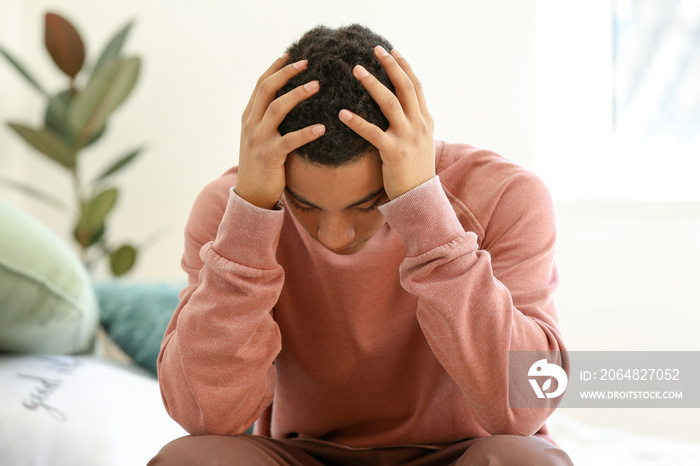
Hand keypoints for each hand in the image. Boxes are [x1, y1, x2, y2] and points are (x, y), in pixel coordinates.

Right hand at [235, 56, 324, 208]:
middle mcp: (251, 124)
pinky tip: (322, 128)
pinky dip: (306, 133)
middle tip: (307, 63)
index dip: (275, 68)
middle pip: (266, 89)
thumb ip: (268, 119)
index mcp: (249, 117)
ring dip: (297, 95)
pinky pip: (289, 141)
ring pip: (277, 109)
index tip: (291, 55)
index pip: (260, 85)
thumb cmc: (262, 164)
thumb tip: (289, 100)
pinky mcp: (270, 156)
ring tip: (317, 86)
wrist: (251, 194)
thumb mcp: (260, 136)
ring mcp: (259, 139)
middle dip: (286, 73)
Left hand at [339, 46, 434, 199]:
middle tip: (374, 49)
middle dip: (390, 65)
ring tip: (356, 70)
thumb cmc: (415, 172)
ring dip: (372, 84)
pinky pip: (373, 133)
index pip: (416, 86)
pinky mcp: (394, 152)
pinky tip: (342, 113)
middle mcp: (419, 125)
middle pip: (405, 87)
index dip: (404, 66)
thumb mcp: (420, 143)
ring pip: (390, 103)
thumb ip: (413, 124)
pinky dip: (357, 121)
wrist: (420, 198)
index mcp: (425, 120)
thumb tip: (401, 109)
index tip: (392, 51)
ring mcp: (408, 138)